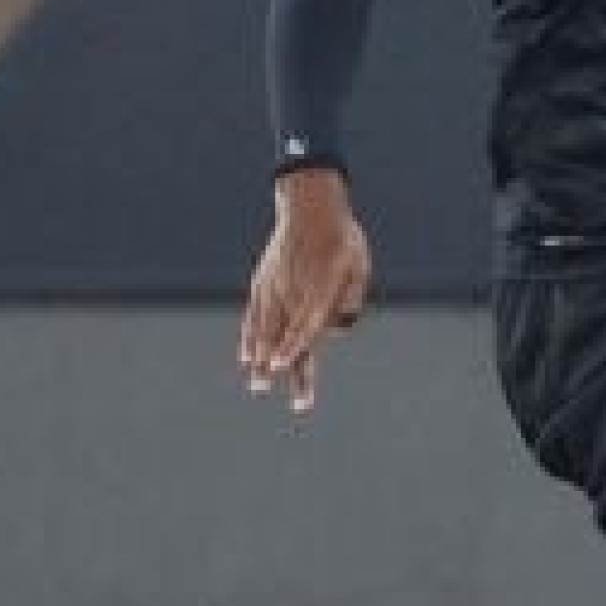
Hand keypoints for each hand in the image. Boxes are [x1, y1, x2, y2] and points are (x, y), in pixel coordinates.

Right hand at [239, 169, 372, 415]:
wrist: (309, 206)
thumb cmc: (341, 238)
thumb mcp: (359, 264)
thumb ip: (351, 297)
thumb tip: (337, 328)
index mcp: (320, 287)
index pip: (305, 323)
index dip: (294, 346)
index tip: (282, 367)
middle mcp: (292, 290)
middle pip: (286, 334)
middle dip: (284, 367)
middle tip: (291, 400)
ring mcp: (274, 287)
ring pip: (265, 328)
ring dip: (262, 358)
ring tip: (259, 385)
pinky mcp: (263, 283)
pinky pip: (254, 316)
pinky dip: (249, 338)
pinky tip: (246, 359)